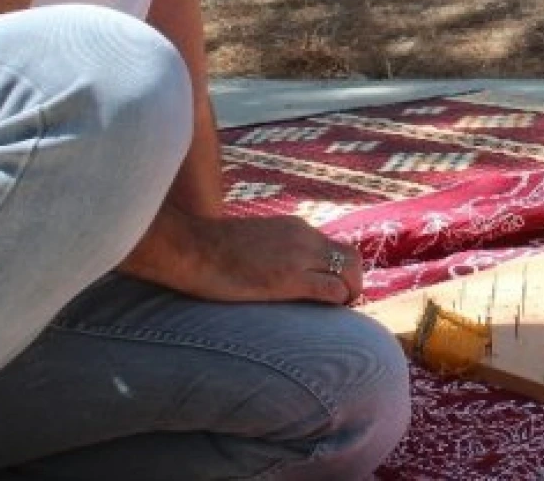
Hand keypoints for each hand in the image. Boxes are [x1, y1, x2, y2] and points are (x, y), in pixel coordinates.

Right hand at [185, 215, 364, 305]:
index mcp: (294, 227)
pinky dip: (337, 303)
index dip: (339, 271)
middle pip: (352, 257)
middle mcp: (303, 236)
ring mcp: (299, 256)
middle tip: (340, 304)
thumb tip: (276, 269)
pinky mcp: (289, 279)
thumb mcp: (252, 242)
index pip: (334, 247)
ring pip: (349, 272)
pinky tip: (324, 314)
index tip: (331, 290)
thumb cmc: (209, 251)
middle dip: (354, 283)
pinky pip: (332, 291)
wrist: (190, 248)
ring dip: (349, 294)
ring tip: (335, 312)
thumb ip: (272, 250)